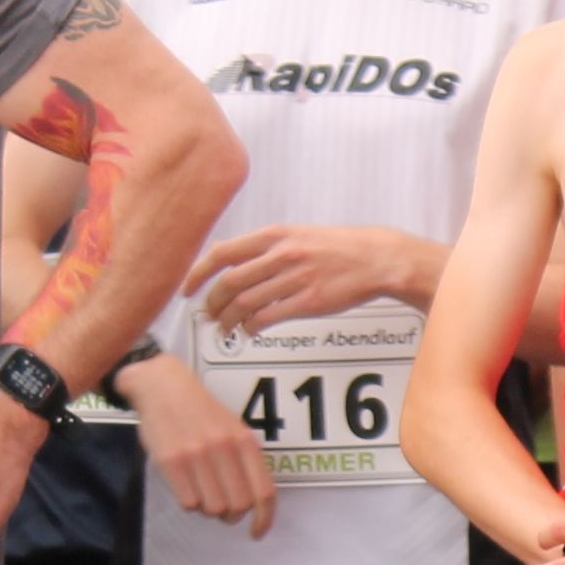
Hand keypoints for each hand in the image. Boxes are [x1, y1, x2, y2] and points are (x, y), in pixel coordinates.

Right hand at [128, 356, 272, 527]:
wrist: (163, 386)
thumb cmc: (201, 411)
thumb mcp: (234, 428)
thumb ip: (246, 460)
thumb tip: (253, 503)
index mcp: (245, 441)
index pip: (264, 492)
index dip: (264, 519)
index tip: (257, 532)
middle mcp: (224, 448)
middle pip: (237, 506)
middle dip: (231, 514)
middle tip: (221, 506)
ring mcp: (197, 455)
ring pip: (212, 508)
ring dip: (208, 508)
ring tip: (201, 490)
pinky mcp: (172, 461)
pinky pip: (188, 503)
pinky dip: (189, 502)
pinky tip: (186, 485)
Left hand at [192, 223, 437, 334]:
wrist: (376, 258)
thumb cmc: (339, 247)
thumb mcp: (297, 234)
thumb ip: (264, 245)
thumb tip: (228, 255)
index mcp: (275, 235)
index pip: (222, 253)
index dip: (198, 274)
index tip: (188, 289)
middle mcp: (281, 255)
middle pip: (229, 283)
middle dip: (212, 303)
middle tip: (209, 315)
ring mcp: (294, 279)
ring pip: (246, 303)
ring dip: (229, 320)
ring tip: (226, 328)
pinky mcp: (308, 301)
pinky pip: (268, 318)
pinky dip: (252, 327)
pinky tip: (250, 331)